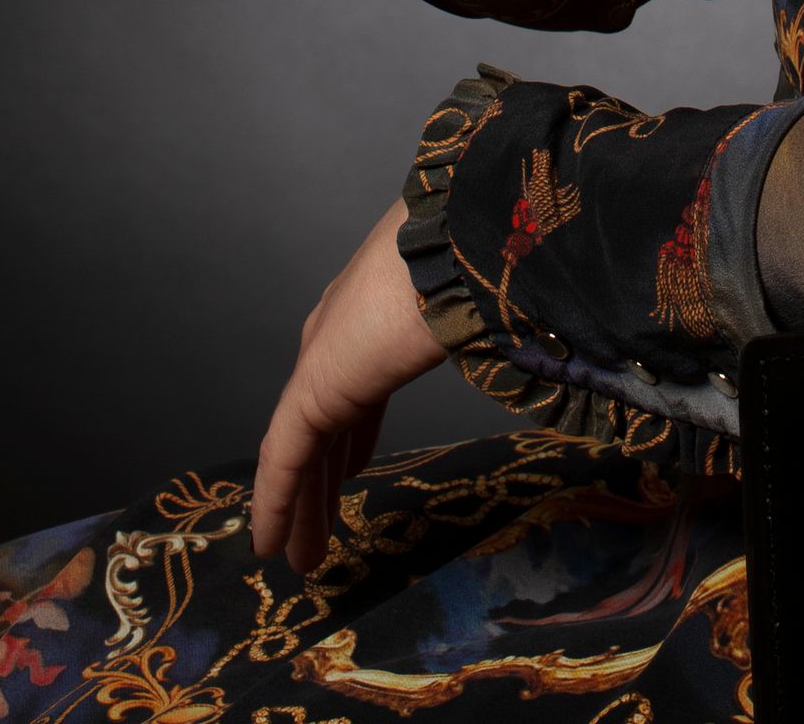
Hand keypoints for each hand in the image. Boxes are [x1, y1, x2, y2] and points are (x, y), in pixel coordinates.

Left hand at [252, 198, 446, 576]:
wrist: (450, 246)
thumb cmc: (473, 266)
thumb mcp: (473, 308)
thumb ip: (480, 333)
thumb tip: (530, 340)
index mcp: (370, 318)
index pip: (352, 390)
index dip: (350, 435)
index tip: (352, 469)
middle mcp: (336, 340)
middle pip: (323, 429)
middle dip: (321, 482)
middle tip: (320, 531)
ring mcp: (319, 366)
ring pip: (300, 455)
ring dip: (301, 507)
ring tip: (301, 558)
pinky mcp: (310, 394)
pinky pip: (283, 463)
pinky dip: (276, 505)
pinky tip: (273, 544)